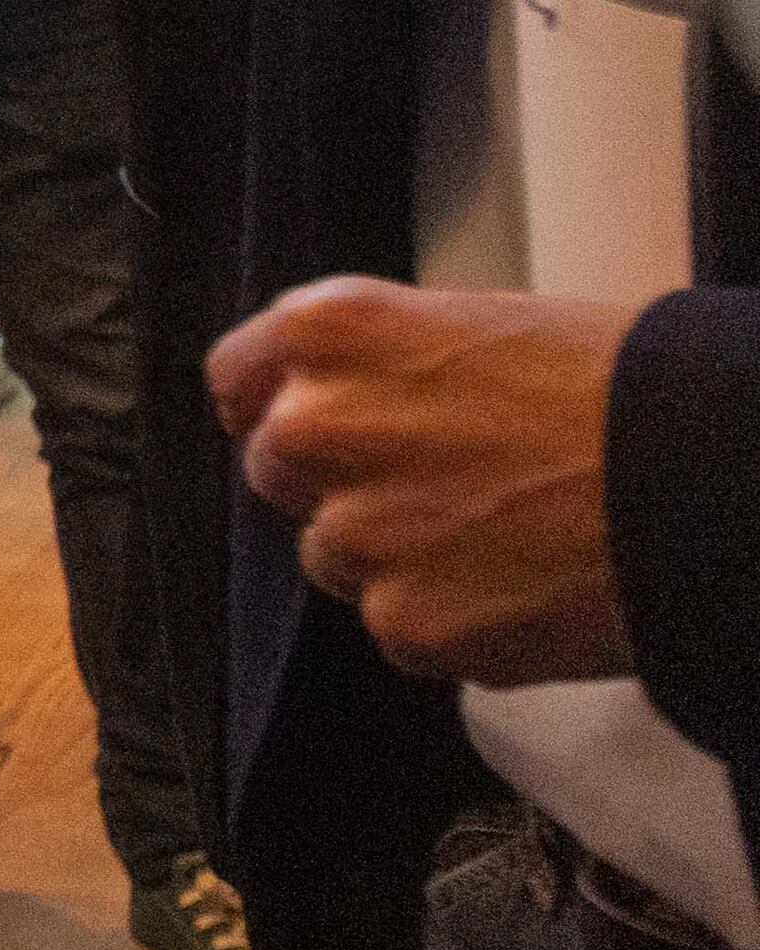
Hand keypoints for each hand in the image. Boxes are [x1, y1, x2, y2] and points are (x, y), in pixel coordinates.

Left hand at [212, 277, 635, 684]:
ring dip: (398, 554)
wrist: (712, 482)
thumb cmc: (623, 389)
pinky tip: (525, 583)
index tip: (306, 422)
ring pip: (335, 555)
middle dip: (343, 482)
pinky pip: (398, 624)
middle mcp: (318, 426)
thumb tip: (334, 393)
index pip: (238, 377)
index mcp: (331, 333)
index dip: (277, 405)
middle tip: (445, 482)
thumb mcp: (483, 325)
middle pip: (280, 472)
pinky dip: (451, 617)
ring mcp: (356, 531)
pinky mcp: (404, 621)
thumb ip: (384, 362)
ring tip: (505, 530)